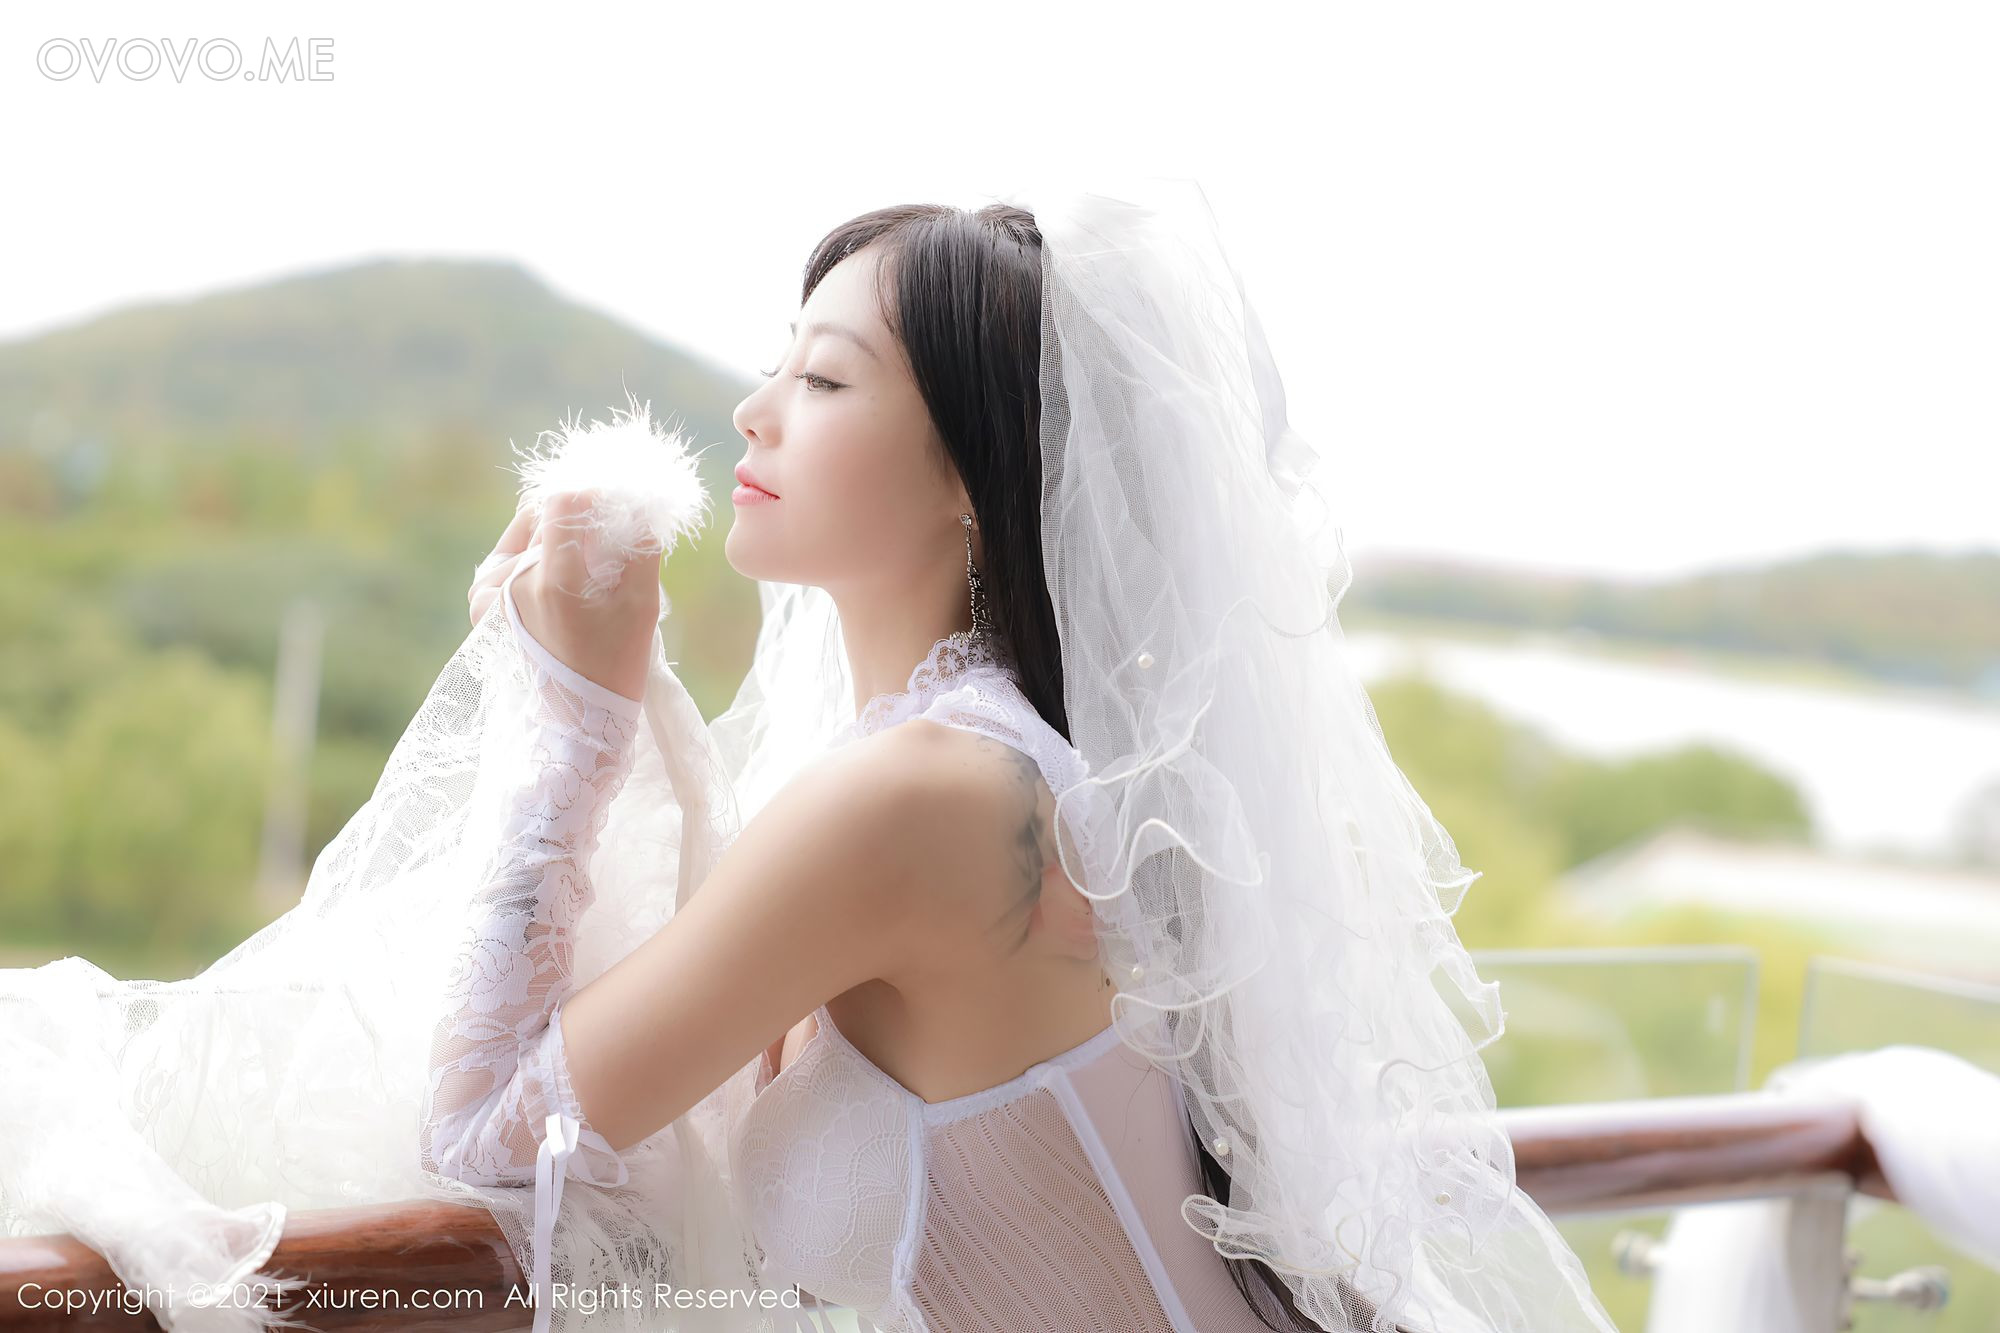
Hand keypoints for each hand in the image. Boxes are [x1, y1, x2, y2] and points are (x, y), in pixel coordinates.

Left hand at [476, 492, 662, 703]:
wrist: (577, 721)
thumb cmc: (616, 664)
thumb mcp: (641, 604)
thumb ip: (639, 545)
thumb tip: (637, 504)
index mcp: (554, 581)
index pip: (563, 502)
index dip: (593, 496)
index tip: (616, 510)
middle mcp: (515, 582)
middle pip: (549, 521)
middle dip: (582, 526)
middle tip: (607, 556)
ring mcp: (492, 594)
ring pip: (529, 538)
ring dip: (557, 542)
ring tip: (582, 577)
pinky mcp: (481, 604)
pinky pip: (503, 557)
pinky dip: (526, 554)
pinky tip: (547, 570)